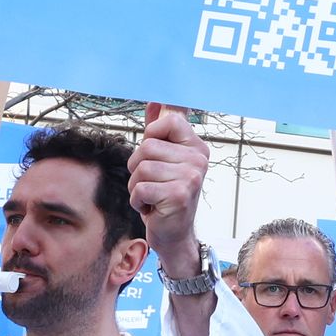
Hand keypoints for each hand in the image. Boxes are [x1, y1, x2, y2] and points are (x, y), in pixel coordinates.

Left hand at [131, 104, 208, 265]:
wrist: (174, 234)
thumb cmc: (165, 194)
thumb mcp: (164, 159)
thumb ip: (160, 130)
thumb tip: (156, 100)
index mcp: (196, 147)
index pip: (170, 120)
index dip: (152, 136)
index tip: (156, 157)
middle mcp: (198, 160)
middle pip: (147, 147)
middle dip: (138, 168)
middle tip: (152, 183)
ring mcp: (191, 177)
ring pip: (140, 168)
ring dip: (136, 186)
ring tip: (151, 196)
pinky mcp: (178, 196)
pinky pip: (139, 188)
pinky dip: (137, 201)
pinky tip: (151, 207)